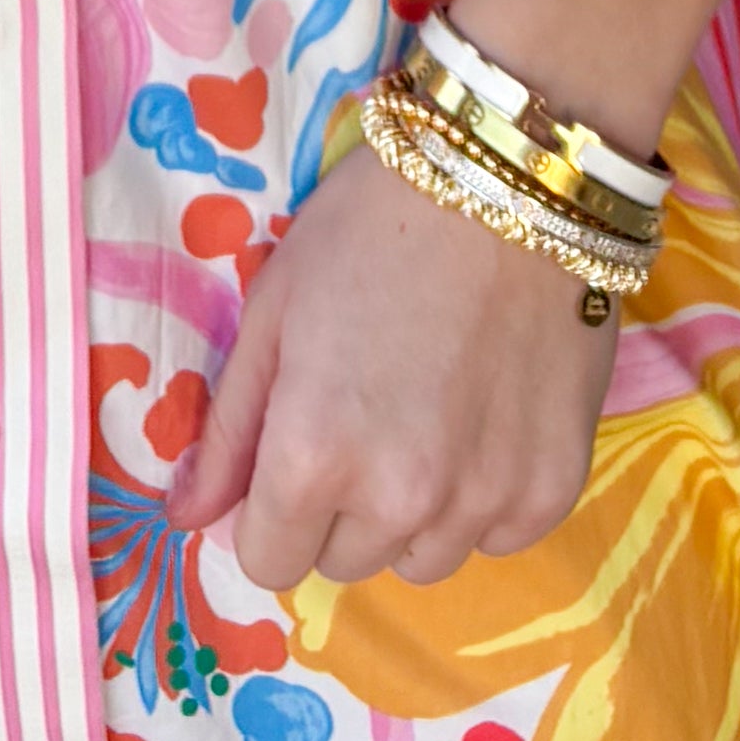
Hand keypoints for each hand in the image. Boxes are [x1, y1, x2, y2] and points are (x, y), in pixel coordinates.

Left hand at [166, 132, 620, 595]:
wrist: (507, 178)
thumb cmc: (368, 230)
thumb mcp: (274, 311)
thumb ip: (229, 430)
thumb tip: (187, 517)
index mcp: (312, 459)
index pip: (267, 561)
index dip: (272, 509)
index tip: (295, 452)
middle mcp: (398, 501)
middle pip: (345, 562)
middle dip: (342, 505)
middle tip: (367, 412)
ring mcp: (484, 502)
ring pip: (423, 559)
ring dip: (415, 510)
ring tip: (430, 412)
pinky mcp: (551, 490)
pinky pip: (498, 537)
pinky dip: (486, 496)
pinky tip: (487, 415)